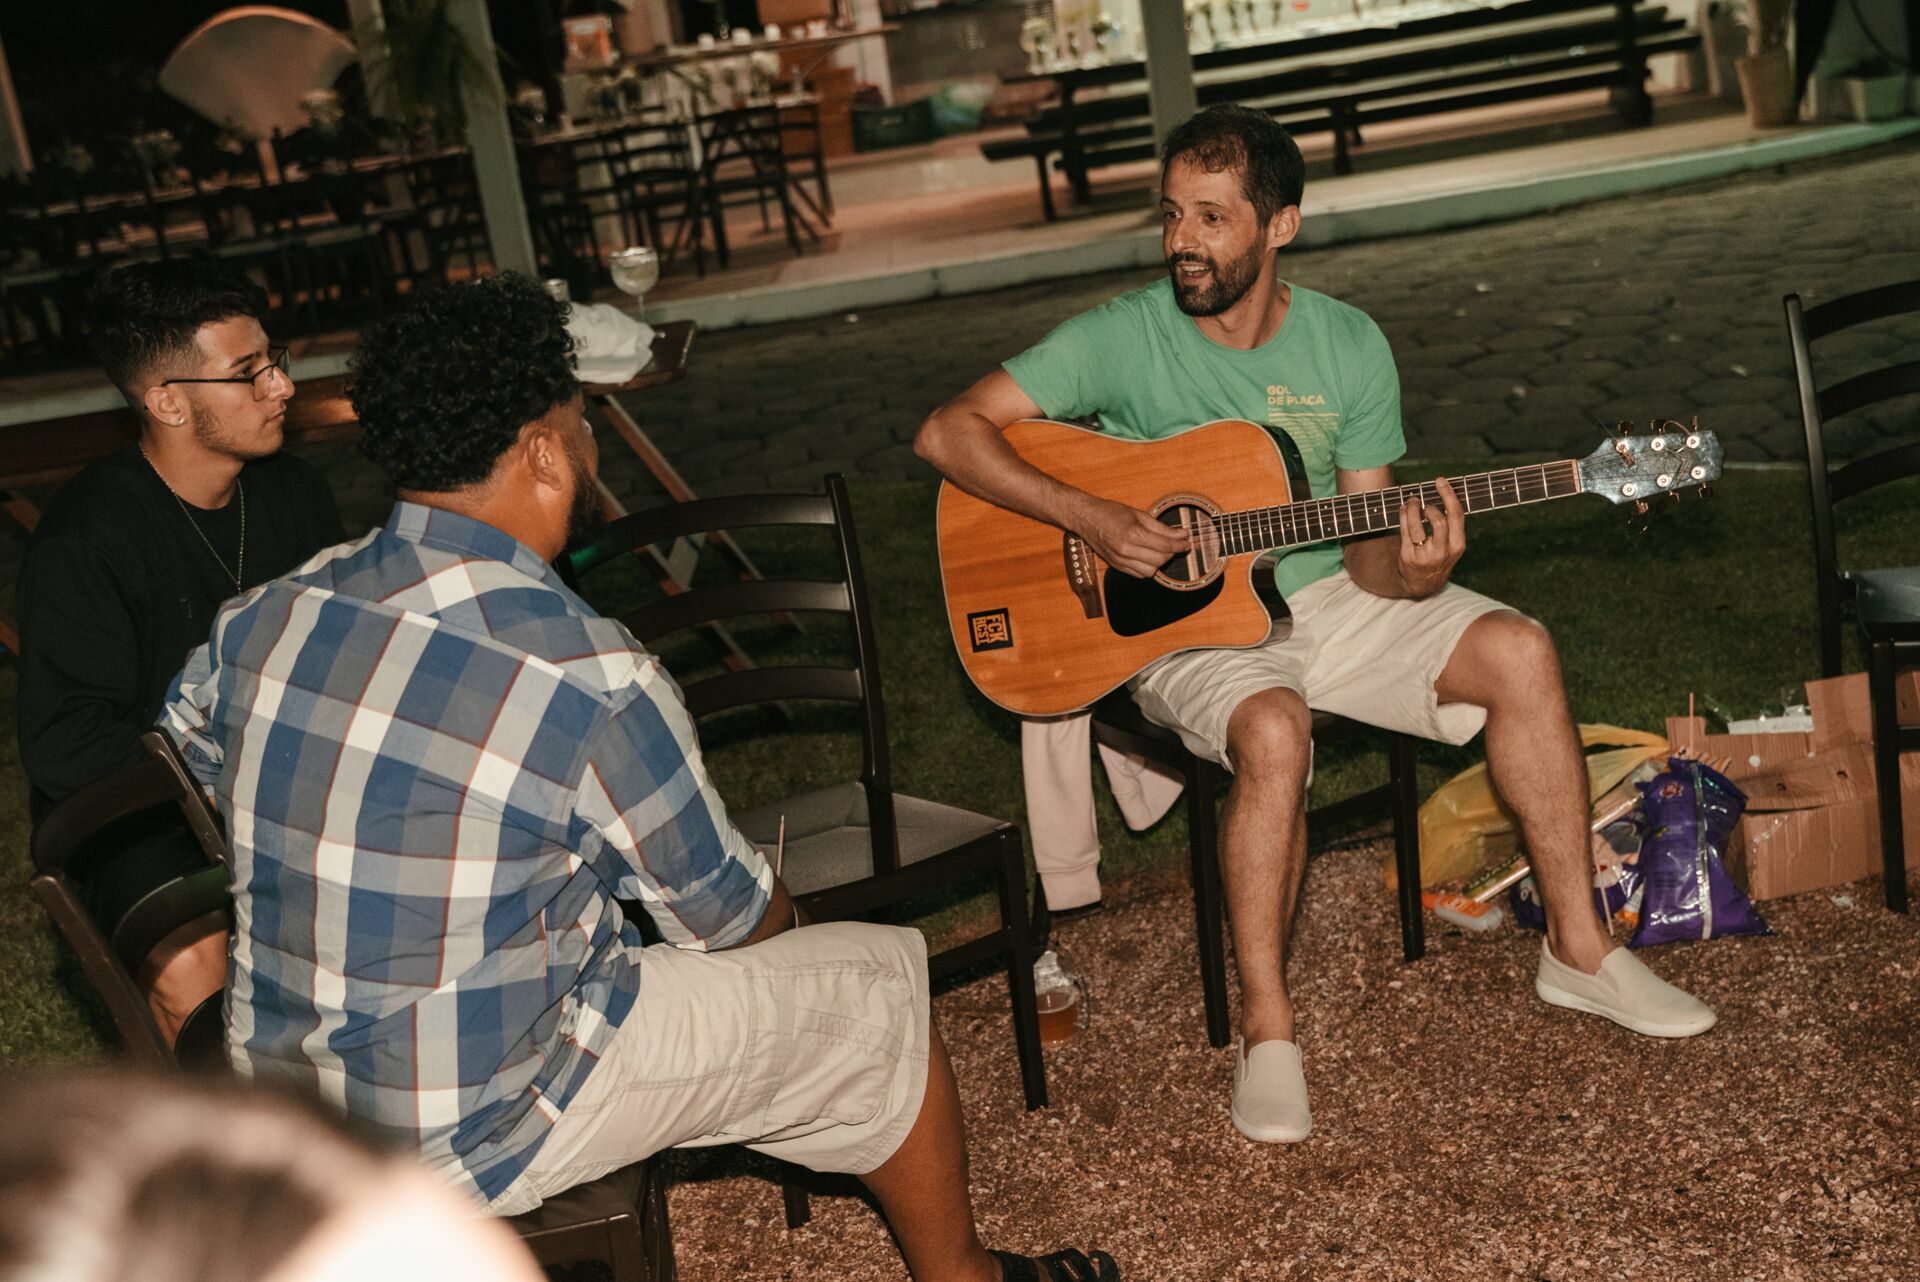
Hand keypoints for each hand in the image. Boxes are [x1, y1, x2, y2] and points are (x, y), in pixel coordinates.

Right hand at [1078, 497, 1186, 578]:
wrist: (1086, 518)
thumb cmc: (1111, 512)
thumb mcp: (1139, 515)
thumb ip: (1162, 527)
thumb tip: (1182, 534)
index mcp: (1134, 534)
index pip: (1165, 545)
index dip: (1180, 545)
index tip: (1187, 542)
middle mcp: (1126, 549)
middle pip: (1160, 560)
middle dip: (1171, 553)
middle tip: (1175, 544)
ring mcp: (1120, 560)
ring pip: (1151, 571)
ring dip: (1159, 562)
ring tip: (1160, 551)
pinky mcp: (1116, 566)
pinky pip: (1139, 574)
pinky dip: (1147, 568)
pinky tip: (1147, 556)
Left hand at [1398, 476, 1464, 596]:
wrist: (1423, 583)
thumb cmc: (1440, 556)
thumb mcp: (1452, 545)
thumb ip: (1451, 524)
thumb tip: (1445, 492)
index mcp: (1458, 545)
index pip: (1456, 515)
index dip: (1448, 495)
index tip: (1440, 481)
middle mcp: (1443, 551)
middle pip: (1439, 521)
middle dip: (1430, 504)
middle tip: (1424, 498)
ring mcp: (1424, 554)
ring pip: (1417, 524)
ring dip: (1413, 508)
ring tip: (1412, 501)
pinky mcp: (1408, 555)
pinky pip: (1404, 530)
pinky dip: (1403, 514)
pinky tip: (1404, 508)